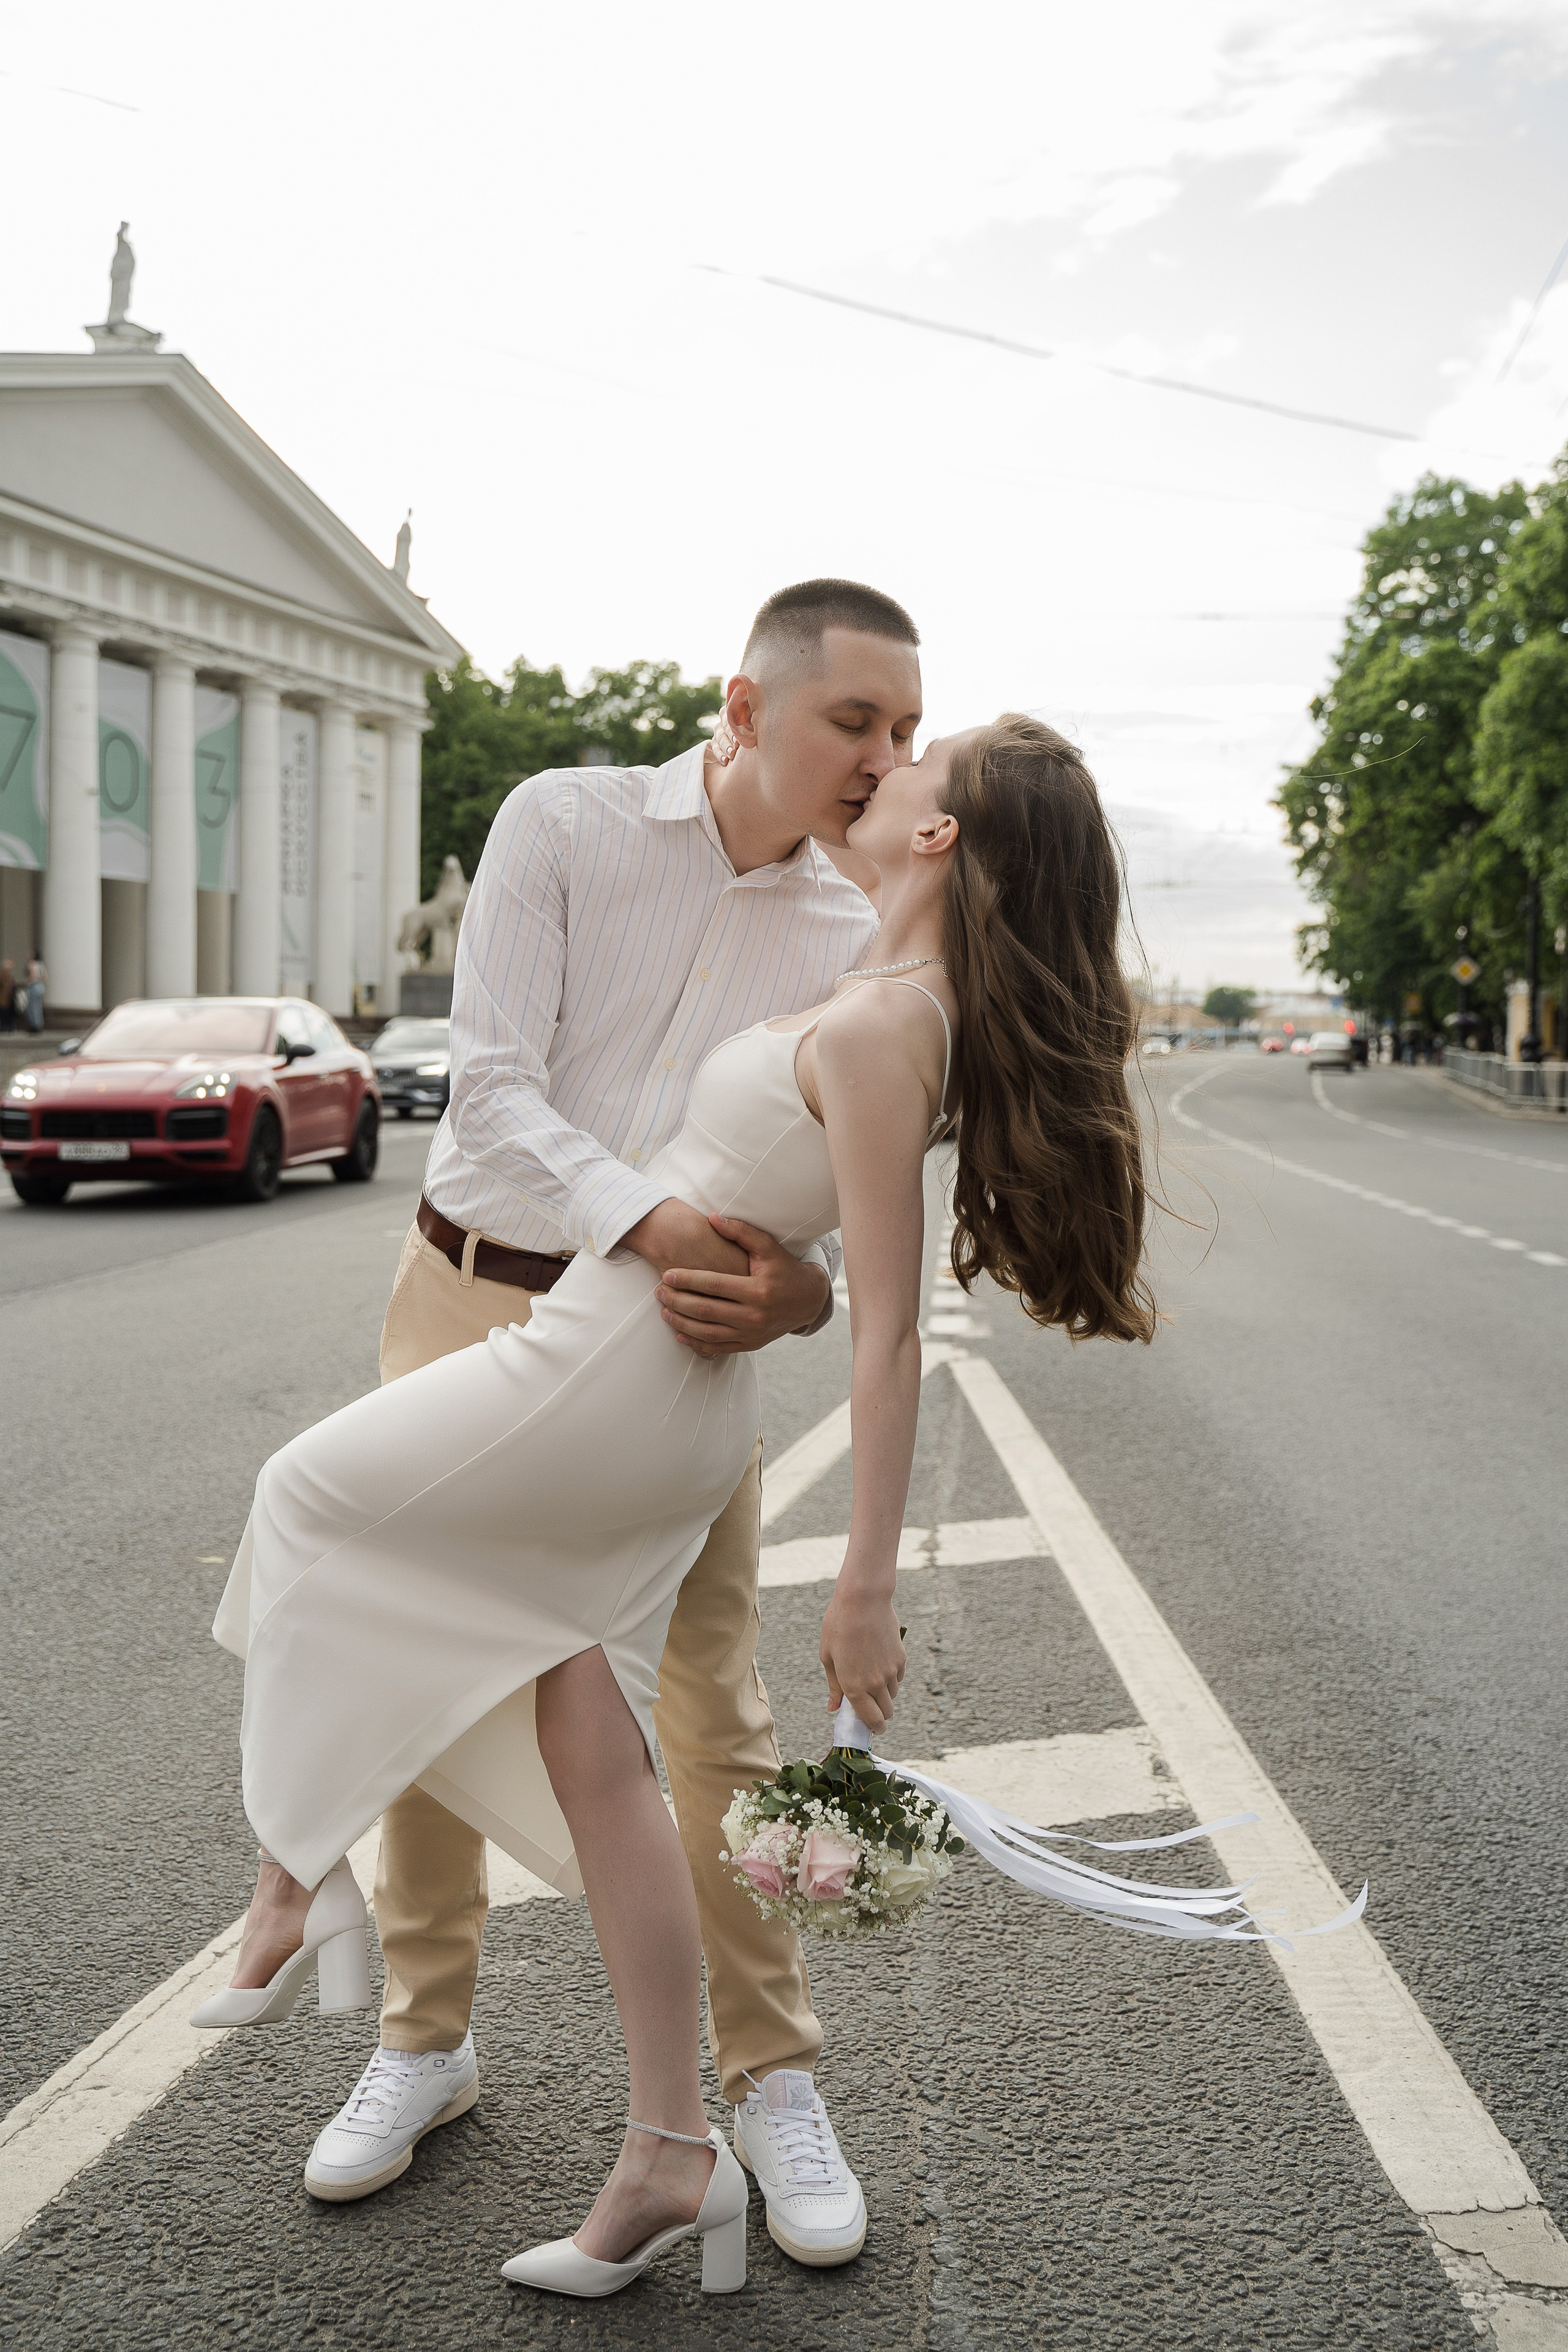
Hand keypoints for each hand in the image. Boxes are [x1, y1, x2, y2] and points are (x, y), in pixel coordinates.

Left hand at [643, 1213, 829, 1358]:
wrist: (808, 1300)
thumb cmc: (785, 1269)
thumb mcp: (768, 1247)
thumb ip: (740, 1232)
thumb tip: (712, 1217)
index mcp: (757, 1290)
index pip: (714, 1285)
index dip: (687, 1279)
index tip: (666, 1274)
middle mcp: (754, 1315)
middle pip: (706, 1310)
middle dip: (677, 1301)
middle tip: (659, 1292)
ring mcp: (751, 1334)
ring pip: (708, 1332)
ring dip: (682, 1323)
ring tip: (664, 1311)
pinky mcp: (750, 1345)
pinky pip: (718, 1348)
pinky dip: (696, 1343)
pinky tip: (680, 1334)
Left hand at [819, 1582, 904, 1733]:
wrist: (863, 1600)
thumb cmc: (838, 1626)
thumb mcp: (827, 1657)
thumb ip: (834, 1686)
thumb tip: (834, 1708)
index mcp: (854, 1687)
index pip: (871, 1720)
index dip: (874, 1728)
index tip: (873, 1729)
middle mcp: (875, 1683)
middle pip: (886, 1713)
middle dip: (879, 1714)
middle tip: (869, 1705)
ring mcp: (891, 1671)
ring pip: (893, 1695)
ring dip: (884, 1694)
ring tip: (870, 1675)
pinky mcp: (901, 1659)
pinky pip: (899, 1678)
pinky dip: (891, 1677)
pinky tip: (879, 1661)